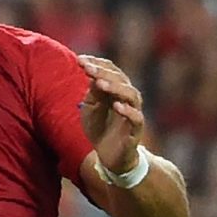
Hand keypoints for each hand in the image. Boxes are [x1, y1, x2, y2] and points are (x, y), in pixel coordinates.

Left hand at [77, 54, 144, 175]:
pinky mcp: (135, 132)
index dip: (97, 64)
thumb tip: (90, 71)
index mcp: (117, 91)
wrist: (108, 157)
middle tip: (87, 68)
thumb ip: (93, 91)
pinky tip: (117, 105)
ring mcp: (134, 114)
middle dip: (103, 72)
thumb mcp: (91, 107)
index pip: (111, 71)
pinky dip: (128, 111)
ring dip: (116, 88)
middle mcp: (128, 99)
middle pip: (121, 80)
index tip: (80, 59)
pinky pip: (137, 119)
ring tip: (100, 83)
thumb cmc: (100, 128)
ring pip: (132, 95)